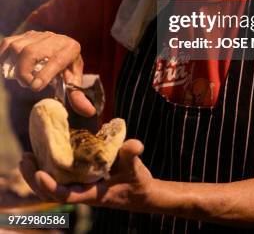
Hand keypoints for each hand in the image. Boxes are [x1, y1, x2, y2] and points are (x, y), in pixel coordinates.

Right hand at [0, 30, 94, 115]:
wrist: (64, 47)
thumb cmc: (68, 67)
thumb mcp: (74, 80)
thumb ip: (78, 96)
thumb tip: (89, 112)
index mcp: (71, 49)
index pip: (57, 60)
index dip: (45, 74)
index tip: (35, 87)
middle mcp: (55, 39)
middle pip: (32, 52)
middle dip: (25, 72)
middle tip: (28, 84)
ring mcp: (38, 35)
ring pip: (18, 47)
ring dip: (15, 65)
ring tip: (21, 77)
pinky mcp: (25, 35)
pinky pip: (8, 43)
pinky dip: (3, 55)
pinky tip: (7, 68)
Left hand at [20, 140, 154, 211]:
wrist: (141, 195)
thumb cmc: (137, 183)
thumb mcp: (136, 169)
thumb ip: (131, 156)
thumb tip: (134, 144)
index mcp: (92, 194)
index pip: (66, 195)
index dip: (51, 186)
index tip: (39, 174)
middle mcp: (82, 194)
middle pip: (50, 194)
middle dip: (34, 179)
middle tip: (25, 158)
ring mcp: (79, 189)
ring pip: (49, 189)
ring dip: (35, 175)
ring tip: (27, 157)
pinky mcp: (79, 183)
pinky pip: (56, 181)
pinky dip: (46, 171)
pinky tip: (42, 157)